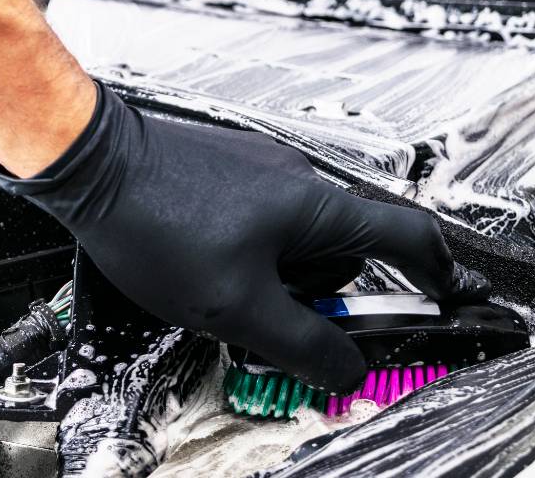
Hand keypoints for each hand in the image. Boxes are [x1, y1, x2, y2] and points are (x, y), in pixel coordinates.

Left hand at [0, 83, 488, 393]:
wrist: (91, 163)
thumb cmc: (157, 221)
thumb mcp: (236, 305)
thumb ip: (302, 344)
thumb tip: (349, 371)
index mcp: (317, 207)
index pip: (408, 236)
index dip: (435, 273)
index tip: (442, 299)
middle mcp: (298, 179)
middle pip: (344, 250)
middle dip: (321, 296)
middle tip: (278, 324)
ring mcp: (261, 171)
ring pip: (298, 241)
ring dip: (278, 278)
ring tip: (225, 292)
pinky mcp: (229, 172)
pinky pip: (262, 222)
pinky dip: (251, 255)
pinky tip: (205, 266)